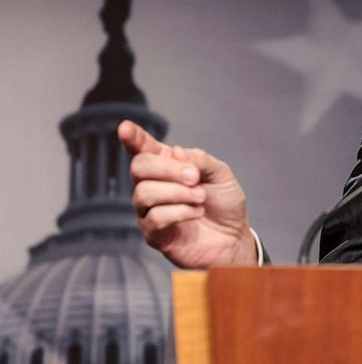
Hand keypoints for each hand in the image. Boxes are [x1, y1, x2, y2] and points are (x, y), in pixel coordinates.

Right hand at [120, 120, 258, 267]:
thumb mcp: (220, 174)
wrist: (235, 236)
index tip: (124, 127)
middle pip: (139, 167)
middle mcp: (153, 186)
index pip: (143, 149)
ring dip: (178, 193)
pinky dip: (180, 212)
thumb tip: (175, 152)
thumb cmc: (224, 202)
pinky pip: (154, 218)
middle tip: (195, 177)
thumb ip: (199, 160)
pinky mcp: (154, 234)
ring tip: (201, 197)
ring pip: (144, 193)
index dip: (133, 138)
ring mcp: (149, 211)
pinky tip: (196, 212)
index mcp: (168, 166)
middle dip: (167, 169)